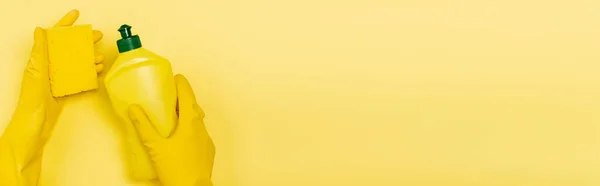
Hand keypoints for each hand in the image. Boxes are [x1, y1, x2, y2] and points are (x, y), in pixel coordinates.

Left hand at [0, 10, 103, 185]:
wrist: (33, 130)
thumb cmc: (32, 104)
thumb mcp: (36, 74)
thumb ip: (40, 52)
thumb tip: (40, 31)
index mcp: (40, 61)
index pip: (53, 37)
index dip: (65, 24)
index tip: (77, 15)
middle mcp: (48, 69)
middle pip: (68, 49)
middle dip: (84, 41)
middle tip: (97, 36)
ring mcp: (57, 81)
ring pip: (76, 64)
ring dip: (89, 59)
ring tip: (101, 57)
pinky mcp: (64, 94)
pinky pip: (79, 80)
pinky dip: (89, 75)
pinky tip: (97, 73)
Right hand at [128, 75, 214, 185]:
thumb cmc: (175, 168)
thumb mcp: (154, 146)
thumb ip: (143, 126)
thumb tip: (134, 108)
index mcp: (190, 122)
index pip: (188, 95)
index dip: (182, 84)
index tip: (176, 77)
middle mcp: (202, 128)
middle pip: (194, 106)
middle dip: (183, 99)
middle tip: (170, 96)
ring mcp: (207, 140)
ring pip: (198, 121)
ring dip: (187, 115)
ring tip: (172, 117)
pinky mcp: (208, 151)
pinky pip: (199, 134)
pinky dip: (190, 130)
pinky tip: (180, 137)